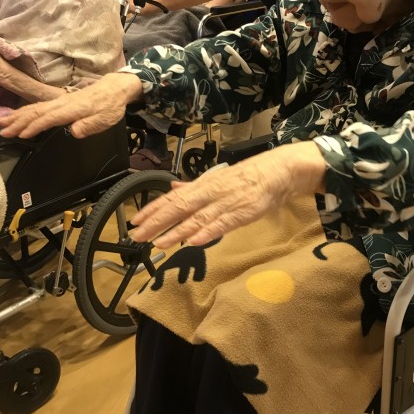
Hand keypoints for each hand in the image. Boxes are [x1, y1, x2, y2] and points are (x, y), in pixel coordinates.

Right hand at [0, 72, 143, 137]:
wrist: (114, 88)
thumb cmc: (110, 106)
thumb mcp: (105, 119)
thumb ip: (88, 126)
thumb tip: (73, 132)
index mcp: (72, 109)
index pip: (49, 118)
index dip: (35, 127)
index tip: (21, 135)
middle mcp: (62, 103)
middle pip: (36, 112)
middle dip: (18, 122)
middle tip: (2, 132)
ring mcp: (59, 101)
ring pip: (34, 108)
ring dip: (17, 116)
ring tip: (2, 124)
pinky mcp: (59, 101)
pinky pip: (38, 106)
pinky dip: (25, 111)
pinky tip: (17, 116)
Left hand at [129, 141, 325, 247]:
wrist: (278, 171)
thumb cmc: (248, 177)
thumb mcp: (217, 179)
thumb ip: (194, 186)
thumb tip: (173, 188)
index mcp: (203, 185)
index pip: (173, 198)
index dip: (153, 209)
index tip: (135, 221)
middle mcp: (210, 192)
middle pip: (179, 207)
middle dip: (157, 222)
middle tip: (137, 235)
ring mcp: (226, 202)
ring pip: (197, 218)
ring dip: (177, 231)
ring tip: (159, 243)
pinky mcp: (242, 212)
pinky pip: (222, 223)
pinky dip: (208, 232)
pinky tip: (194, 241)